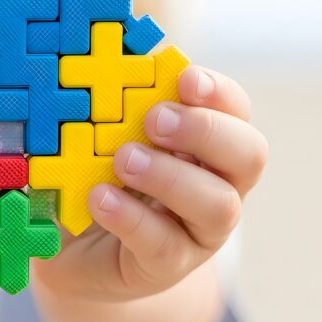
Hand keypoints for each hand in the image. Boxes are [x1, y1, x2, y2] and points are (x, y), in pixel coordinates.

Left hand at [33, 66, 267, 301]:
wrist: (72, 250)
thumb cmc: (92, 178)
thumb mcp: (94, 137)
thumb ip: (102, 104)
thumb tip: (90, 55)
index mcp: (205, 141)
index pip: (234, 109)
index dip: (217, 92)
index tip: (184, 78)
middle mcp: (218, 184)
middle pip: (249, 155)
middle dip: (206, 130)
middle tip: (154, 120)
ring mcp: (199, 231)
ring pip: (219, 205)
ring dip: (171, 177)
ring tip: (123, 161)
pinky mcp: (168, 266)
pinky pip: (165, 244)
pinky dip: (132, 217)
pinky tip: (100, 198)